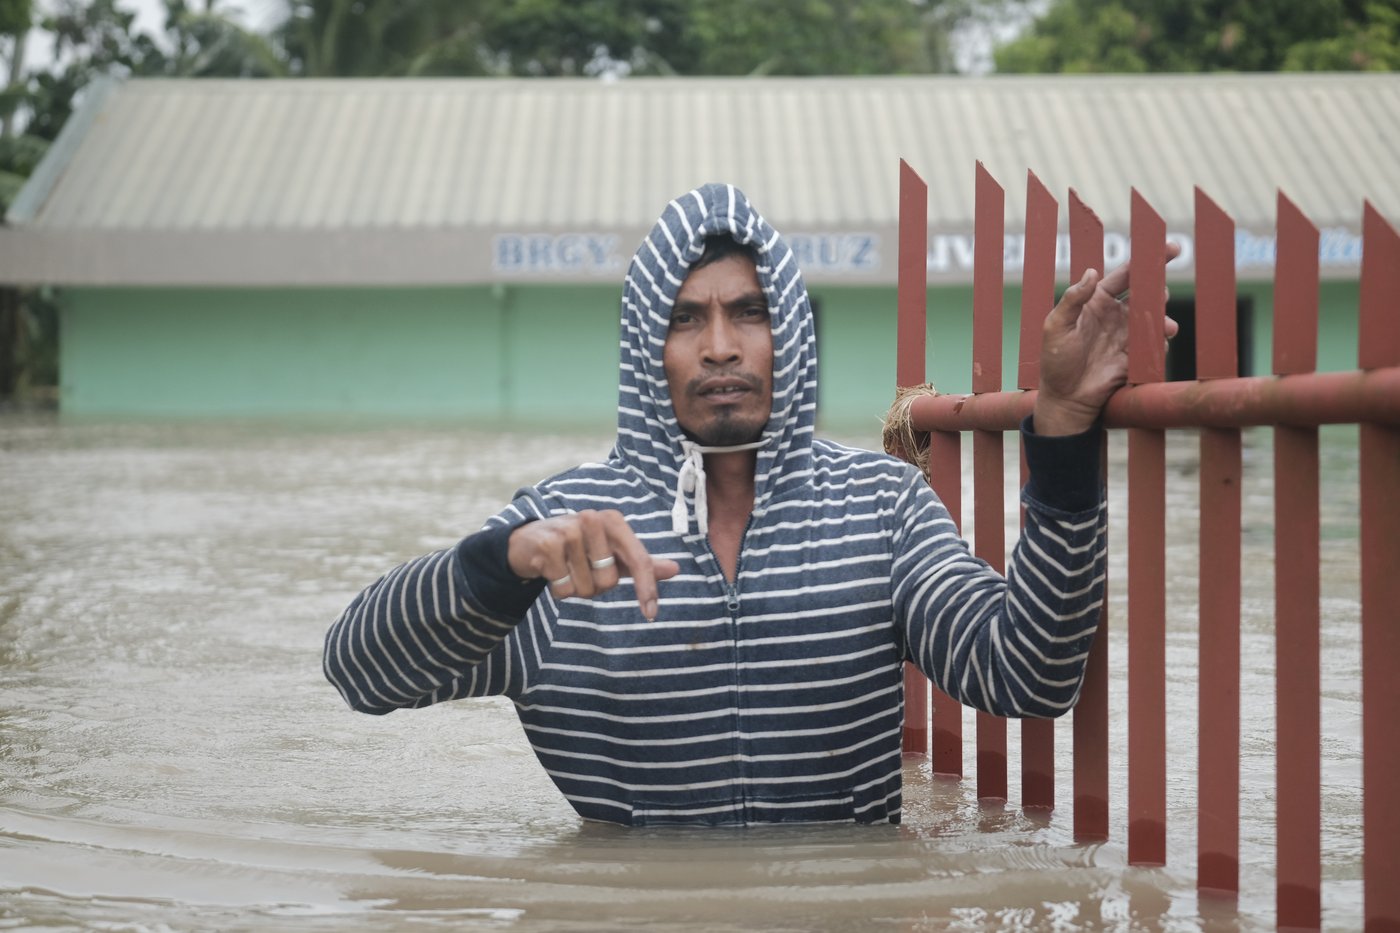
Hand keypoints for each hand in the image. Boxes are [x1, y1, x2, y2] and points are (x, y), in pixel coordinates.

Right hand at [507, 510, 679, 620]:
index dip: (646, 589)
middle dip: (595, 586)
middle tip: (581, 570)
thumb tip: (675, 569)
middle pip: (609, 582)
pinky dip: (558, 589)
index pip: (639, 560)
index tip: (651, 614)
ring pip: (586, 588)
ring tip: (565, 569)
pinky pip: (564, 589)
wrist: (528, 541)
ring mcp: (569, 531)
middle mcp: (593, 519)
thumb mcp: (611, 552)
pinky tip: (550, 570)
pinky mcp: (548, 545)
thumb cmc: (578, 548)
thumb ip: (641, 563)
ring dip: (575, 588)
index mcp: (613, 521)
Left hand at [1034, 242, 1181, 435]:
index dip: (1147, 260)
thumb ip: (1073, 299)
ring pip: (1154, 317)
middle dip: (1159, 289)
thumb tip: (1091, 272)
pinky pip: (1155, 344)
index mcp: (1097, 300)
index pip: (1126, 274)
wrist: (1065, 398)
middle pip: (1145, 292)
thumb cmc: (1055, 360)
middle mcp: (1116, 314)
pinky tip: (1158, 345)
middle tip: (1161, 293)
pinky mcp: (1136, 355)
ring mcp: (1127, 335)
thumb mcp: (1056, 326)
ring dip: (1163, 318)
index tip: (1171, 247)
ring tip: (1165, 325)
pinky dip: (1160, 342)